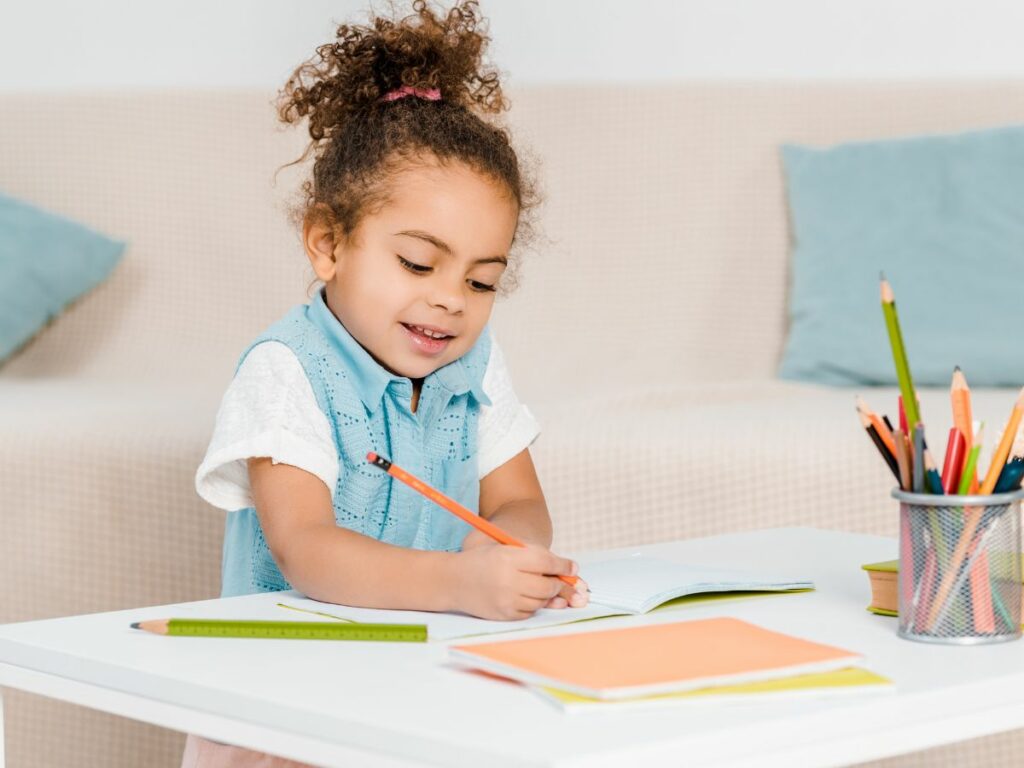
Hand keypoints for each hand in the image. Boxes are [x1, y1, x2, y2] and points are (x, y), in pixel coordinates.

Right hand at [452, 542, 581, 619]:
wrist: (454, 581)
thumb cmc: (483, 560)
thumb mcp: (506, 548)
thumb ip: (535, 555)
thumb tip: (569, 569)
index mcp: (509, 557)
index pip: (546, 562)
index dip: (563, 566)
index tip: (573, 568)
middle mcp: (508, 579)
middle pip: (548, 586)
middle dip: (557, 584)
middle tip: (556, 580)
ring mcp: (506, 600)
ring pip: (541, 601)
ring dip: (545, 595)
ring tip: (534, 586)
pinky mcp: (504, 614)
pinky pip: (530, 612)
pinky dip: (532, 605)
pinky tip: (521, 595)